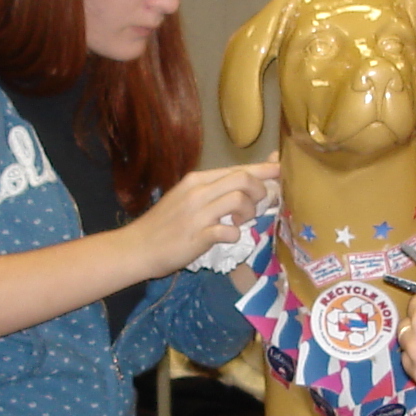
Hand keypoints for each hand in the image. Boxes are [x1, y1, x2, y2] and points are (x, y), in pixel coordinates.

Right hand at [127, 160, 279, 276]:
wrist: (136, 247)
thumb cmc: (163, 224)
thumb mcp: (185, 198)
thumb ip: (212, 191)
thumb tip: (241, 185)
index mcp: (197, 180)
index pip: (237, 168)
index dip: (263, 169)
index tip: (279, 169)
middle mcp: (199, 192)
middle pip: (243, 178)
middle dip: (261, 189)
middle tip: (259, 203)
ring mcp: (198, 214)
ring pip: (239, 200)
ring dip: (249, 212)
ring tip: (241, 221)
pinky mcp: (198, 237)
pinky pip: (228, 231)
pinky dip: (235, 234)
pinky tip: (229, 237)